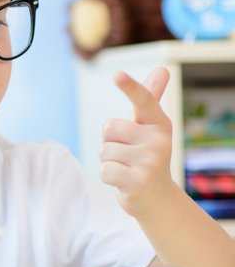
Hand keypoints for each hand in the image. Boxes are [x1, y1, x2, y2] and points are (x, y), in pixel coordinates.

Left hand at [99, 67, 175, 216]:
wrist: (156, 197)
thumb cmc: (145, 156)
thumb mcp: (148, 127)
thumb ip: (149, 99)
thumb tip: (162, 69)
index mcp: (158, 123)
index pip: (143, 100)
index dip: (130, 87)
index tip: (117, 74)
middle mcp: (159, 140)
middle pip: (108, 128)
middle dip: (110, 143)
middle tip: (127, 155)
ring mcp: (151, 161)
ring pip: (104, 151)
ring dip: (109, 161)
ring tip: (127, 168)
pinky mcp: (140, 181)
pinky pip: (105, 170)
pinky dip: (108, 176)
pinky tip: (124, 180)